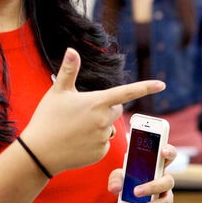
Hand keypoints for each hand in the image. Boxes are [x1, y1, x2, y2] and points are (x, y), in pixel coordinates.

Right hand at [22, 48, 164, 174]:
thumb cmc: (47, 119)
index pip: (127, 93)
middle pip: (116, 109)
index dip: (146, 87)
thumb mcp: (57, 92)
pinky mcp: (101, 153)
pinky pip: (104, 143)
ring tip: (76, 129)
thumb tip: (72, 49)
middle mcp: (104, 120)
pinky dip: (95, 142)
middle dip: (106, 107)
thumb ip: (69, 70)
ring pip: (109, 127)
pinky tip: (77, 142)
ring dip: (99, 126)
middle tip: (83, 111)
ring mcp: (103, 138)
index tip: (162, 84)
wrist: (38, 153)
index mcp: (97, 102)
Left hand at [108, 143, 176, 202]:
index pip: (169, 156)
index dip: (169, 151)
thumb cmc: (125, 187)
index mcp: (156, 169)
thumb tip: (117, 188)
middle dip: (152, 187)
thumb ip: (115, 179)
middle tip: (135, 192)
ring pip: (165, 202)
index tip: (162, 152)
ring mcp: (167, 198)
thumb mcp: (117, 180)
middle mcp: (164, 182)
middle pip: (168, 182)